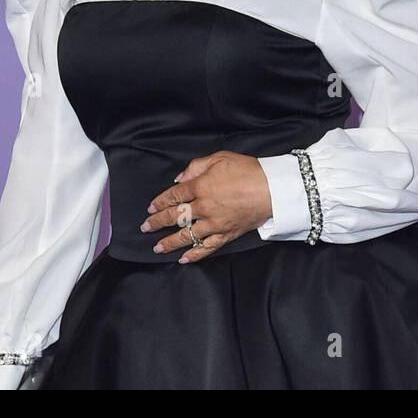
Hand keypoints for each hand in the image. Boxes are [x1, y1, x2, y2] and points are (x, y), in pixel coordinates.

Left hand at [141, 151, 273, 263]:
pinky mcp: (226, 234)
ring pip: (186, 235)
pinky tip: (184, 259)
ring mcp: (214, 223)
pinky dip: (195, 254)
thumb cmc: (248, 170)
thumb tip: (180, 178)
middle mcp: (204, 207)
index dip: (160, 202)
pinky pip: (207, 247)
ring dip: (169, 242)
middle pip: (174, 216)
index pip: (173, 195)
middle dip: (157, 222)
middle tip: (145, 227)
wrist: (272, 188)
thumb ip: (196, 167)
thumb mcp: (219, 158)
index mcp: (200, 186)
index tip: (151, 208)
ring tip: (157, 248)